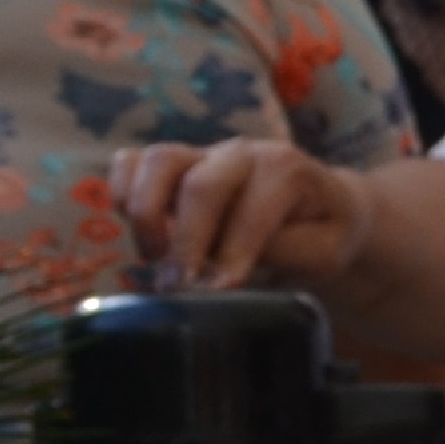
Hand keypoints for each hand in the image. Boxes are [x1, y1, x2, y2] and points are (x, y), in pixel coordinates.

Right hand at [111, 137, 365, 290]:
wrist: (320, 209)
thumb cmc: (321, 235)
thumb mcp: (323, 253)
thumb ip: (282, 252)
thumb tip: (223, 268)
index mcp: (286, 170)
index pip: (251, 209)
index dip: (231, 253)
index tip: (217, 290)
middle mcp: (241, 153)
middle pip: (200, 185)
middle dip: (188, 242)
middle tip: (182, 286)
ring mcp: (203, 153)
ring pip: (157, 161)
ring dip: (147, 214)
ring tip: (156, 257)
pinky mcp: (172, 164)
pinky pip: (130, 162)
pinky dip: (121, 193)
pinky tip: (143, 233)